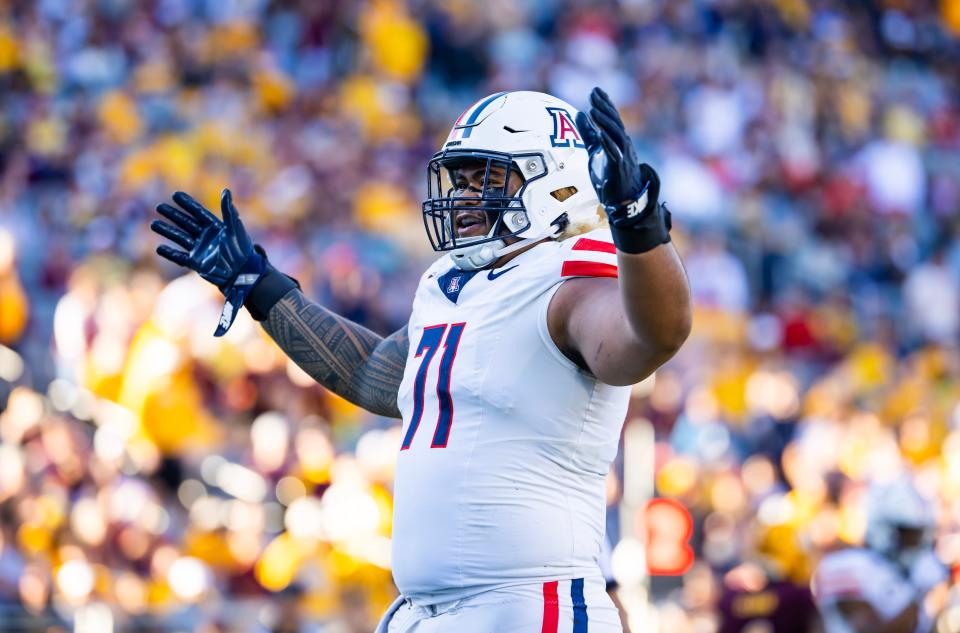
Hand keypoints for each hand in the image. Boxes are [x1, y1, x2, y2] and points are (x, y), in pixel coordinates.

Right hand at [152, 189, 254, 288]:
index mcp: (214, 227)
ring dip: (167, 231)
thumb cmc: (242, 249)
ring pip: (180, 238)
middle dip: (173, 215)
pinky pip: (180, 258)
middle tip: (159, 206)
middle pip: (186, 223)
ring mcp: (200, 250)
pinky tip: (159, 248)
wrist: (242, 273)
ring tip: (154, 224)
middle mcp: (205, 237)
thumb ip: (228, 211)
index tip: (175, 195)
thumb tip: (226, 190)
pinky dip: (170, 254)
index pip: (198, 212)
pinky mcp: (196, 263)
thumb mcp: (235, 228)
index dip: (187, 204)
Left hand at [576, 87, 659, 226]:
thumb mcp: (596, 150)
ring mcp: (623, 155)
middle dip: (604, 107)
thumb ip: (588, 134)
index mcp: (618, 139)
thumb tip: (578, 114)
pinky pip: (614, 153)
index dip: (604, 103)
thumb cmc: (610, 175)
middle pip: (614, 122)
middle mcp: (623, 144)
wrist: (624, 199)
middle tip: (594, 93)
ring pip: (616, 134)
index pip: (612, 117)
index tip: (595, 90)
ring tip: (594, 109)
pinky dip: (608, 143)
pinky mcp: (619, 168)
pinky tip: (600, 134)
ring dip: (605, 122)